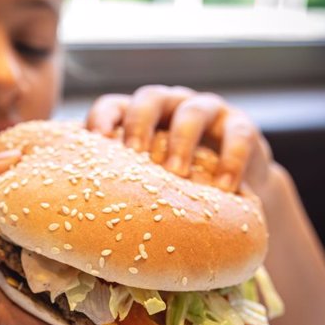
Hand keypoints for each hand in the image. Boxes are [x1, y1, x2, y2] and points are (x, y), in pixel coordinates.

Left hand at [86, 85, 273, 193]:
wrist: (232, 190)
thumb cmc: (174, 187)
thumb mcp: (146, 182)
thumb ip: (121, 187)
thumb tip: (83, 225)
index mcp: (137, 117)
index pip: (113, 105)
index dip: (102, 118)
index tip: (96, 140)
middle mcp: (169, 106)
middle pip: (150, 99)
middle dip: (140, 124)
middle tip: (136, 154)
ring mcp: (205, 112)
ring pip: (192, 112)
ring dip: (182, 142)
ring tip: (177, 174)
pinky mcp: (241, 126)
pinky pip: (238, 134)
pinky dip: (231, 160)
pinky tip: (224, 189)